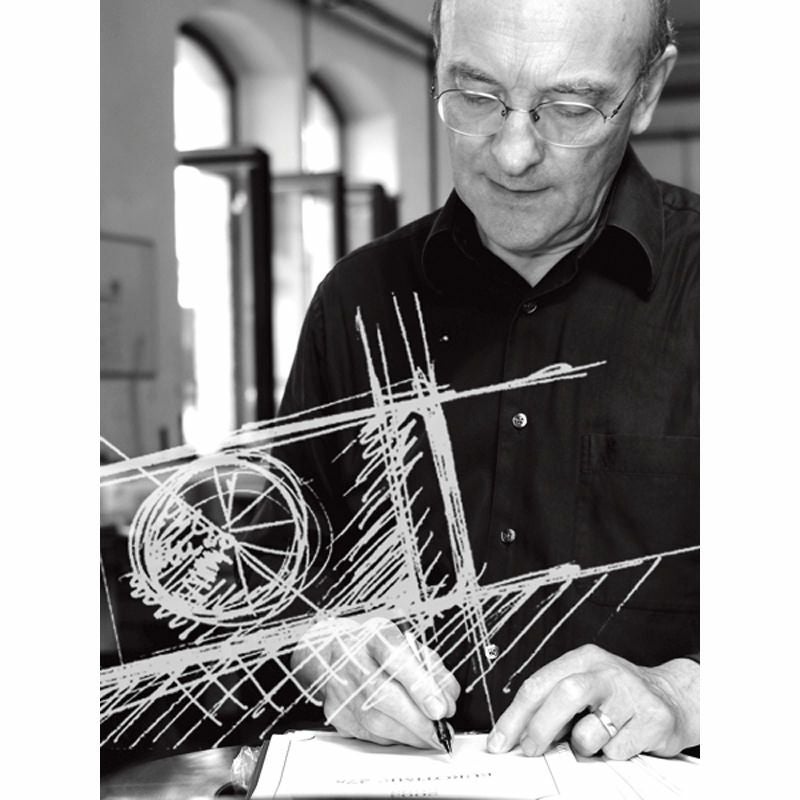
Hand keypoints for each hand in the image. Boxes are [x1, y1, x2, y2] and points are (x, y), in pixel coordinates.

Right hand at [290, 616, 459, 748]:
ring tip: (431, 737)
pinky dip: (394, 738)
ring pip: (377, 722)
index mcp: (376, 637)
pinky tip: (407, 734)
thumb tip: (448, 698)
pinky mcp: (337, 714)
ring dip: (410, 735)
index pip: (397, 658)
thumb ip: (431, 668)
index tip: (441, 708)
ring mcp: (342, 689)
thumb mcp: (407, 644)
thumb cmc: (378, 649)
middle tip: (442, 731)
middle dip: (419, 720)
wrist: (334, 653)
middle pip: (385, 696)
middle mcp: (354, 661)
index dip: (420, 686)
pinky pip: (369, 735)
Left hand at [487, 644, 698, 759]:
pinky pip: (617, 750)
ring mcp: (631, 694)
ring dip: (583, 747)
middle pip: (563, 695)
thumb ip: (554, 703)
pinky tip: (620, 741)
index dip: (514, 716)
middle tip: (531, 750)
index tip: (499, 742)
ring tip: (593, 741)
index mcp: (582, 659)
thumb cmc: (618, 695)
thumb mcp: (585, 686)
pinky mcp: (653, 720)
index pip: (538, 684)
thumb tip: (519, 735)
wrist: (673, 696)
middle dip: (540, 729)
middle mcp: (606, 671)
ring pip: (589, 732)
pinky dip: (611, 754)